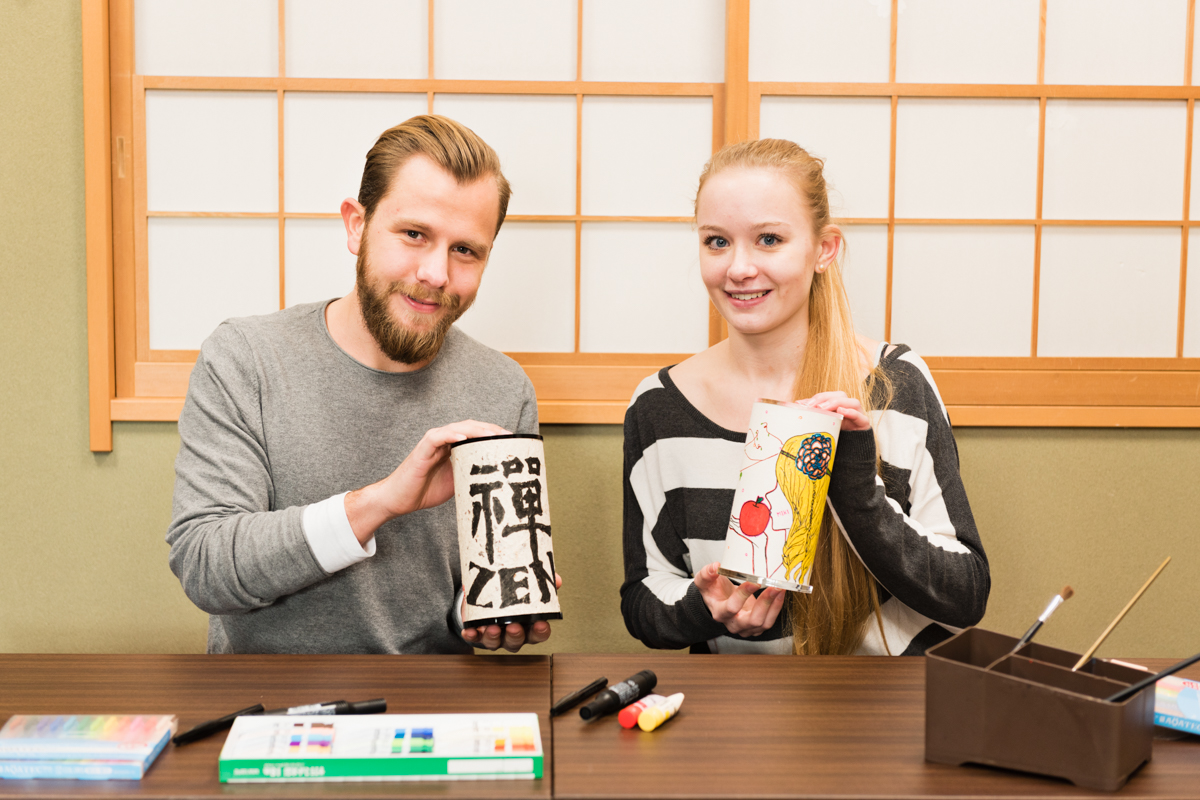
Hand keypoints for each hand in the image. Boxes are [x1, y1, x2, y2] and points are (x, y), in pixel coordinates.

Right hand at [345, 420, 509, 544]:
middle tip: (509, 435)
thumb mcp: (457, 481)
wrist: (399, 499)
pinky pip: (438, 437)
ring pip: (457, 428)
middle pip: (471, 427)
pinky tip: (464, 437)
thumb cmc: (426, 490)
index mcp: (453, 446)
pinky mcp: (422, 450)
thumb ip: (471, 473)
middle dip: (491, 430)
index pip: (477, 434)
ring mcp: (432, 443)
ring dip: (476, 429)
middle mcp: (444, 440)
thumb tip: (496, 477)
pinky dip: (451, 435)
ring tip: (493, 434)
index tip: (513, 440)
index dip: (494, 434)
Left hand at [461, 574, 562, 651]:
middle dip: (515, 635)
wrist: (486, 596)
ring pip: (496, 643)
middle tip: (513, 627)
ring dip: (493, 637)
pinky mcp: (478, 633)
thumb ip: (541, 583)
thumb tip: (557, 580)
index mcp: (528, 626)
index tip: (541, 624)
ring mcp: (495, 636)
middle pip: (517, 641)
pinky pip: (475, 638)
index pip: (539, 634)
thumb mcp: (528, 587)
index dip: (541, 631)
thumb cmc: (511, 595)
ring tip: (491, 628)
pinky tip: (470, 630)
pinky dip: (472, 636)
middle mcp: (513, 634)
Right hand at [693, 563, 785, 636]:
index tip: (755, 581)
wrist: (719, 602)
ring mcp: (746, 628)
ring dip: (775, 605)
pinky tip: (780, 593)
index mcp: (720, 613)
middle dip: (766, 603)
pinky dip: (777, 607)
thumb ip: (707, 573)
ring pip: (764, 623)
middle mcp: (734, 624)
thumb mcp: (704, 581)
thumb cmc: (713, 591)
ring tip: (780, 587)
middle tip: (775, 586)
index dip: (744, 595)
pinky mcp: (756, 627)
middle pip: (753, 620)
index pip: (732, 607)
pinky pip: (770, 621)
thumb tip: (716, 567)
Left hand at [800, 391, 870, 431]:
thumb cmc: (835, 438)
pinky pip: (860, 416)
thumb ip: (814, 414)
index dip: (816, 398)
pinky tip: (841, 411)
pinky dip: (851, 412)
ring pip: (852, 402)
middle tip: (812, 406)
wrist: (851, 455)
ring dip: (836, 402)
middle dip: (824, 398)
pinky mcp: (864, 424)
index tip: (802, 404)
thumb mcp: (822, 425)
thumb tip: (798, 404)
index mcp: (838, 407)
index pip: (828, 397)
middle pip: (840, 395)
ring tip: (823, 408)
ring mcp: (858, 415)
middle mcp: (849, 408)